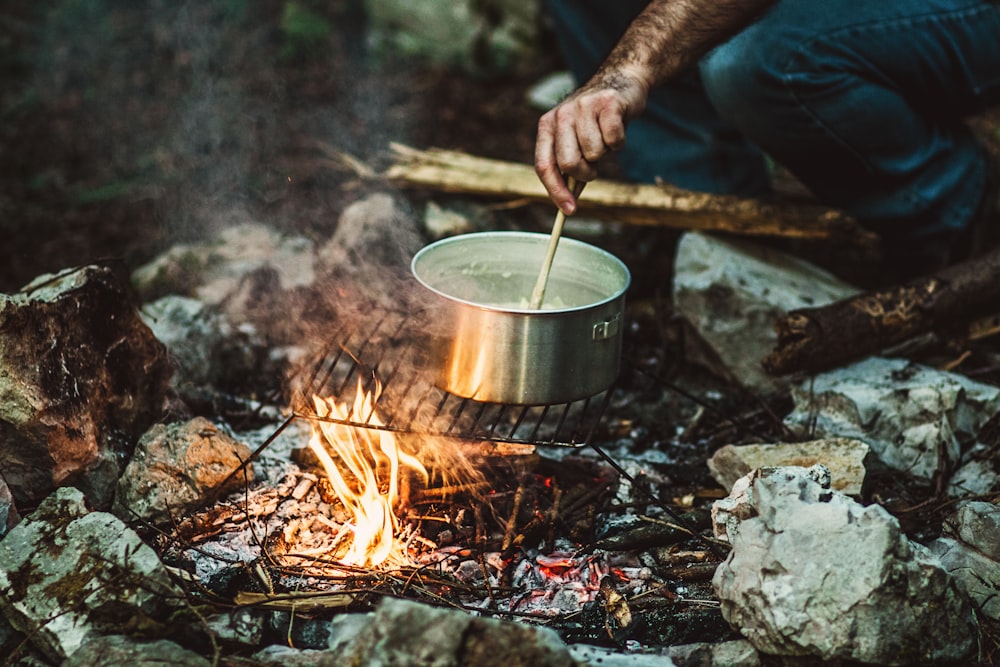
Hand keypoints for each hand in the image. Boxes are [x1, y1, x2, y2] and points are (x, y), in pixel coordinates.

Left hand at [534, 71, 647, 213]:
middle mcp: (561, 115)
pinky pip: (614, 141)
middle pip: (568, 164)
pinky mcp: (607, 103)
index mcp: (547, 126)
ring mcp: (583, 107)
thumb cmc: (596, 120)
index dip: (556, 191)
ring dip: (605, 154)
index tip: (569, 210)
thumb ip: (570, 170)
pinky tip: (618, 127)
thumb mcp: (577, 141)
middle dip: (585, 173)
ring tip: (605, 137)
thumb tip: (567, 204)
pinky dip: (619, 143)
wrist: (621, 81)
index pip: (544, 166)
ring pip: (594, 153)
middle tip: (594, 167)